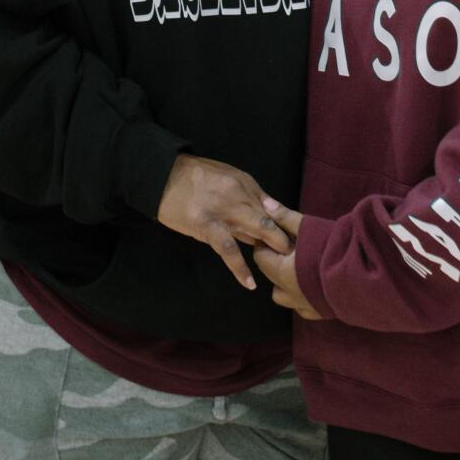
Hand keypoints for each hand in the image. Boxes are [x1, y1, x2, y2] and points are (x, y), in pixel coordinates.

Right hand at [156, 155, 290, 289]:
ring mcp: (223, 211)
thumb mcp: (226, 176)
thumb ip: (249, 193)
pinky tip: (249, 283)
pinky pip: (227, 249)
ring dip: (270, 249)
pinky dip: (240, 268)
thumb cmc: (194, 177)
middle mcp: (239, 195)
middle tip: (297, 257)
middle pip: (269, 219)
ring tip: (280, 268)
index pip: (272, 207)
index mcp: (245, 183)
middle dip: (284, 238)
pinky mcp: (206, 225)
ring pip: (255, 231)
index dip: (285, 225)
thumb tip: (272, 211)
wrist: (162, 176)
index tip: (297, 241)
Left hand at [252, 198, 323, 320]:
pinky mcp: (319, 313)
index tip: (278, 235)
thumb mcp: (309, 227)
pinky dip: (302, 297)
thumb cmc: (333, 248)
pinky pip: (301, 307)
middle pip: (271, 276)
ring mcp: (303, 305)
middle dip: (275, 262)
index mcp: (281, 271)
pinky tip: (314, 286)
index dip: (267, 244)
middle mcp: (288, 292)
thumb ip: (285, 217)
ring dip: (286, 283)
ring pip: (283, 295)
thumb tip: (265, 204)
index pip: (261, 257)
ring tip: (300, 268)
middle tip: (291, 248)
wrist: (363, 274)